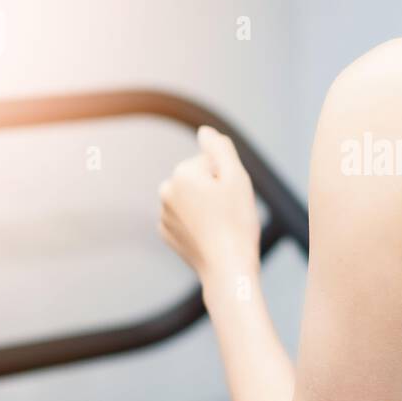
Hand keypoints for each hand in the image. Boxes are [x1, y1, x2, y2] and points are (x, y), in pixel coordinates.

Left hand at [158, 125, 260, 283]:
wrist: (228, 269)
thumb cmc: (237, 222)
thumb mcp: (237, 177)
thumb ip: (220, 148)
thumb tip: (205, 131)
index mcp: (182, 173)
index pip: (210, 161)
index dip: (228, 176)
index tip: (233, 197)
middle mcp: (166, 191)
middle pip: (198, 178)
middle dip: (214, 189)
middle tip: (229, 212)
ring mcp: (164, 215)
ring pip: (192, 199)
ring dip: (205, 206)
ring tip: (221, 226)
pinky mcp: (167, 234)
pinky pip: (185, 219)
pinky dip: (197, 224)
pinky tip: (210, 237)